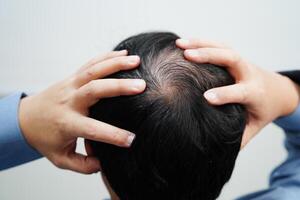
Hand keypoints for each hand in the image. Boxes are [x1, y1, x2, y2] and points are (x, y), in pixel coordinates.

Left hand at [19, 50, 145, 172]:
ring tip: (137, 61)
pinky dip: (107, 57)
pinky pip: (90, 64)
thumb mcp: (60, 159)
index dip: (113, 135)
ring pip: (93, 71)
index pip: (92, 129)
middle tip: (141, 86)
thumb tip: (103, 163)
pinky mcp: (72, 77)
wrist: (25, 118)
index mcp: (67, 124)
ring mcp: (70, 86)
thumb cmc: (46, 138)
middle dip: (119, 87)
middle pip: (94, 90)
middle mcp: (69, 102)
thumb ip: (82, 165)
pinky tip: (123, 54)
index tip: (132, 139)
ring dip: (116, 64)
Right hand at [176, 39, 299, 147]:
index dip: (224, 94)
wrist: (278, 90)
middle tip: (188, 56)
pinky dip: (201, 41)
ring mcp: (241, 62)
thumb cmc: (263, 109)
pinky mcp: (234, 56)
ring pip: (223, 47)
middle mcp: (248, 73)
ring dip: (201, 44)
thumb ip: (240, 137)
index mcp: (255, 93)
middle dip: (210, 56)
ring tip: (179, 44)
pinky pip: (218, 45)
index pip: (240, 92)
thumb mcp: (255, 126)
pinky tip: (184, 42)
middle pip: (232, 59)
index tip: (206, 97)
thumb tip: (220, 152)